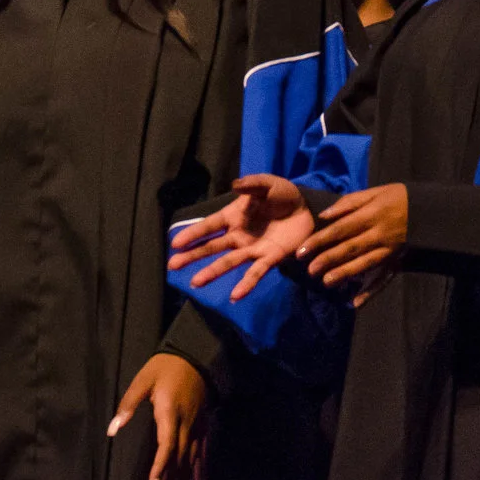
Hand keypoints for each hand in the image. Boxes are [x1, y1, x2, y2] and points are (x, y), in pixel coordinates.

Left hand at [108, 351, 208, 479]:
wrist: (195, 355)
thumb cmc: (165, 367)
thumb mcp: (142, 380)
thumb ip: (128, 404)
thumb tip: (113, 428)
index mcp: (169, 412)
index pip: (166, 445)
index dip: (160, 467)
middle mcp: (186, 424)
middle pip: (178, 460)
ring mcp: (197, 427)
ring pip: (191, 461)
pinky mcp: (203, 427)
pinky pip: (203, 454)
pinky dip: (201, 474)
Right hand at [167, 174, 313, 299]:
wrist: (307, 209)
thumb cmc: (282, 195)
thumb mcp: (267, 184)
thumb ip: (252, 184)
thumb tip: (234, 186)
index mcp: (234, 216)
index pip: (209, 226)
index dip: (192, 234)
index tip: (175, 244)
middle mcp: (239, 235)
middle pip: (211, 247)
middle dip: (192, 256)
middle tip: (172, 266)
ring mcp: (252, 249)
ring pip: (228, 262)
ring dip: (212, 272)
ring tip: (196, 283)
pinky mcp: (270, 258)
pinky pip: (256, 272)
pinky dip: (246, 284)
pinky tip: (235, 295)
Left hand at [299, 183, 409, 302]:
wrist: (430, 209)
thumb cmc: (397, 196)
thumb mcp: (373, 192)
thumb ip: (348, 203)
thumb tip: (324, 216)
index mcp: (370, 215)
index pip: (340, 229)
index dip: (320, 240)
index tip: (302, 249)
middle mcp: (378, 234)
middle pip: (349, 248)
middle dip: (328, 260)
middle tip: (309, 270)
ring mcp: (388, 250)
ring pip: (364, 265)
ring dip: (345, 274)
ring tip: (327, 282)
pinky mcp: (397, 261)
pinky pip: (384, 278)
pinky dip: (371, 292)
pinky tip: (357, 303)